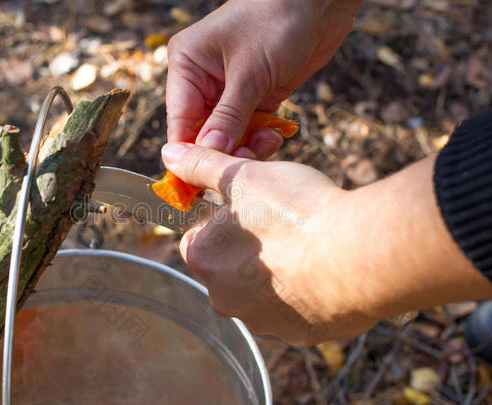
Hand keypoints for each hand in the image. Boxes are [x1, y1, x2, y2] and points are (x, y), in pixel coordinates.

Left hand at [161, 143, 491, 344]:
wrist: (358, 254)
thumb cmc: (296, 212)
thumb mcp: (244, 176)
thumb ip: (202, 166)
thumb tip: (170, 155)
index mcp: (203, 259)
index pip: (199, 237)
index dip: (224, 219)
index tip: (251, 208)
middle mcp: (224, 298)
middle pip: (230, 267)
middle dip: (251, 248)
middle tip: (284, 224)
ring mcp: (263, 321)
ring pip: (263, 291)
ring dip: (279, 272)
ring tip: (310, 244)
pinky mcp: (299, 334)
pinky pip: (297, 310)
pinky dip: (307, 292)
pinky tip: (327, 270)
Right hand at [166, 0, 359, 158]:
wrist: (319, 1)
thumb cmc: (277, 20)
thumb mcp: (249, 73)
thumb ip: (228, 119)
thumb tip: (208, 157)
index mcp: (187, 66)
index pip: (179, 121)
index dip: (188, 153)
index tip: (197, 183)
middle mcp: (203, 79)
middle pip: (203, 132)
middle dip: (223, 150)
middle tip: (244, 164)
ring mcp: (231, 89)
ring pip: (228, 134)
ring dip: (246, 146)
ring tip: (267, 141)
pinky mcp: (256, 95)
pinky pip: (250, 128)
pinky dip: (261, 137)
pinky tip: (275, 135)